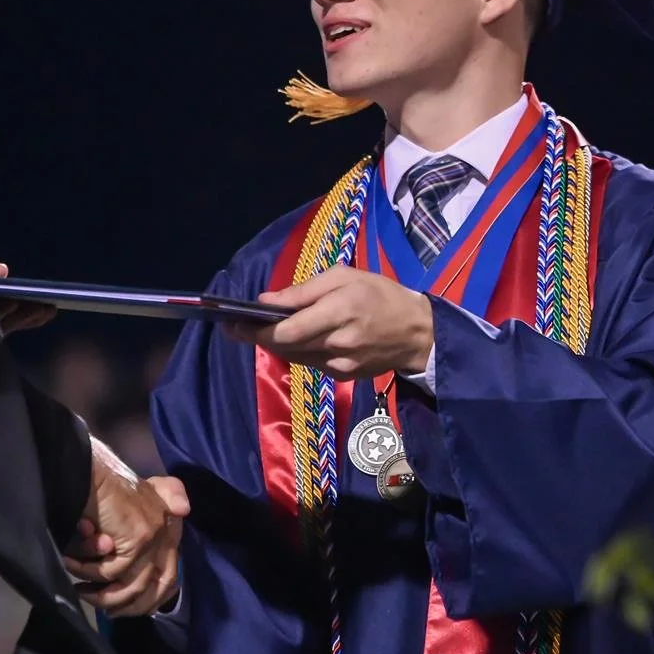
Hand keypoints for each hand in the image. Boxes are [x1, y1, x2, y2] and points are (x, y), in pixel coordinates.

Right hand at [62, 443, 186, 616]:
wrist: (88, 467)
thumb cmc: (102, 487)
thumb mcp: (128, 506)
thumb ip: (145, 526)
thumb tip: (166, 564)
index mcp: (169, 522)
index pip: (170, 576)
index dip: (149, 600)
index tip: (123, 609)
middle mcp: (169, 528)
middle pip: (156, 586)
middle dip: (127, 604)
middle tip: (102, 608)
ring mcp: (156, 534)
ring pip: (130, 584)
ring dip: (101, 592)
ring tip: (81, 590)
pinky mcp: (139, 537)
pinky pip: (111, 571)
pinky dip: (88, 570)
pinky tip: (71, 562)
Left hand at [224, 264, 433, 378]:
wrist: (418, 333)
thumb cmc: (381, 295)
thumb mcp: (345, 277)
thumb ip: (304, 290)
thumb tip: (266, 301)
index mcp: (339, 311)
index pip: (288, 330)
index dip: (257, 331)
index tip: (235, 323)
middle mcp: (337, 342)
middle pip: (286, 346)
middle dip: (258, 337)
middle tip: (236, 327)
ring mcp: (340, 364)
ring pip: (295, 356)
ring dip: (276, 344)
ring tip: (260, 330)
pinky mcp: (343, 376)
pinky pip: (310, 362)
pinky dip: (298, 350)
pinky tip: (294, 338)